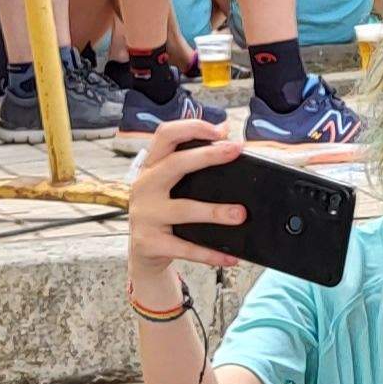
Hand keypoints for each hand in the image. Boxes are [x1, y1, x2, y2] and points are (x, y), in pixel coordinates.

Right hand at [127, 121, 249, 275]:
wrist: (142, 252)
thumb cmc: (162, 210)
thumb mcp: (170, 183)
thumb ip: (192, 157)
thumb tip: (224, 130)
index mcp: (150, 167)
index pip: (165, 135)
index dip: (191, 127)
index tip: (220, 130)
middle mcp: (144, 187)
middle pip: (175, 164)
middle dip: (208, 155)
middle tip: (235, 151)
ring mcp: (145, 215)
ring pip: (184, 210)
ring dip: (215, 211)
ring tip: (240, 214)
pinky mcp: (149, 243)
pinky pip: (185, 248)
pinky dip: (210, 253)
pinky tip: (230, 256)